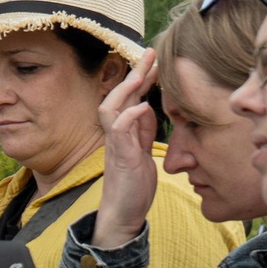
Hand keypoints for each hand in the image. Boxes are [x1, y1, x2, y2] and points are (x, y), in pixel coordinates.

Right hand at [89, 49, 159, 250]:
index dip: (142, 78)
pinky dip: (129, 117)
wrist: (123, 214)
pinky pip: (118, 132)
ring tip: (140, 74)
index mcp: (125, 133)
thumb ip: (144, 131)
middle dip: (135, 73)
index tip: (155, 59)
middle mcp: (117, 135)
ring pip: (111, 109)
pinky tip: (142, 107)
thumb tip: (148, 109)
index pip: (131, 98)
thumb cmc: (134, 186)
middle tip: (150, 53)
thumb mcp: (144, 152)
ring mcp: (116, 146)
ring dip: (125, 90)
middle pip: (119, 97)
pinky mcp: (120, 158)